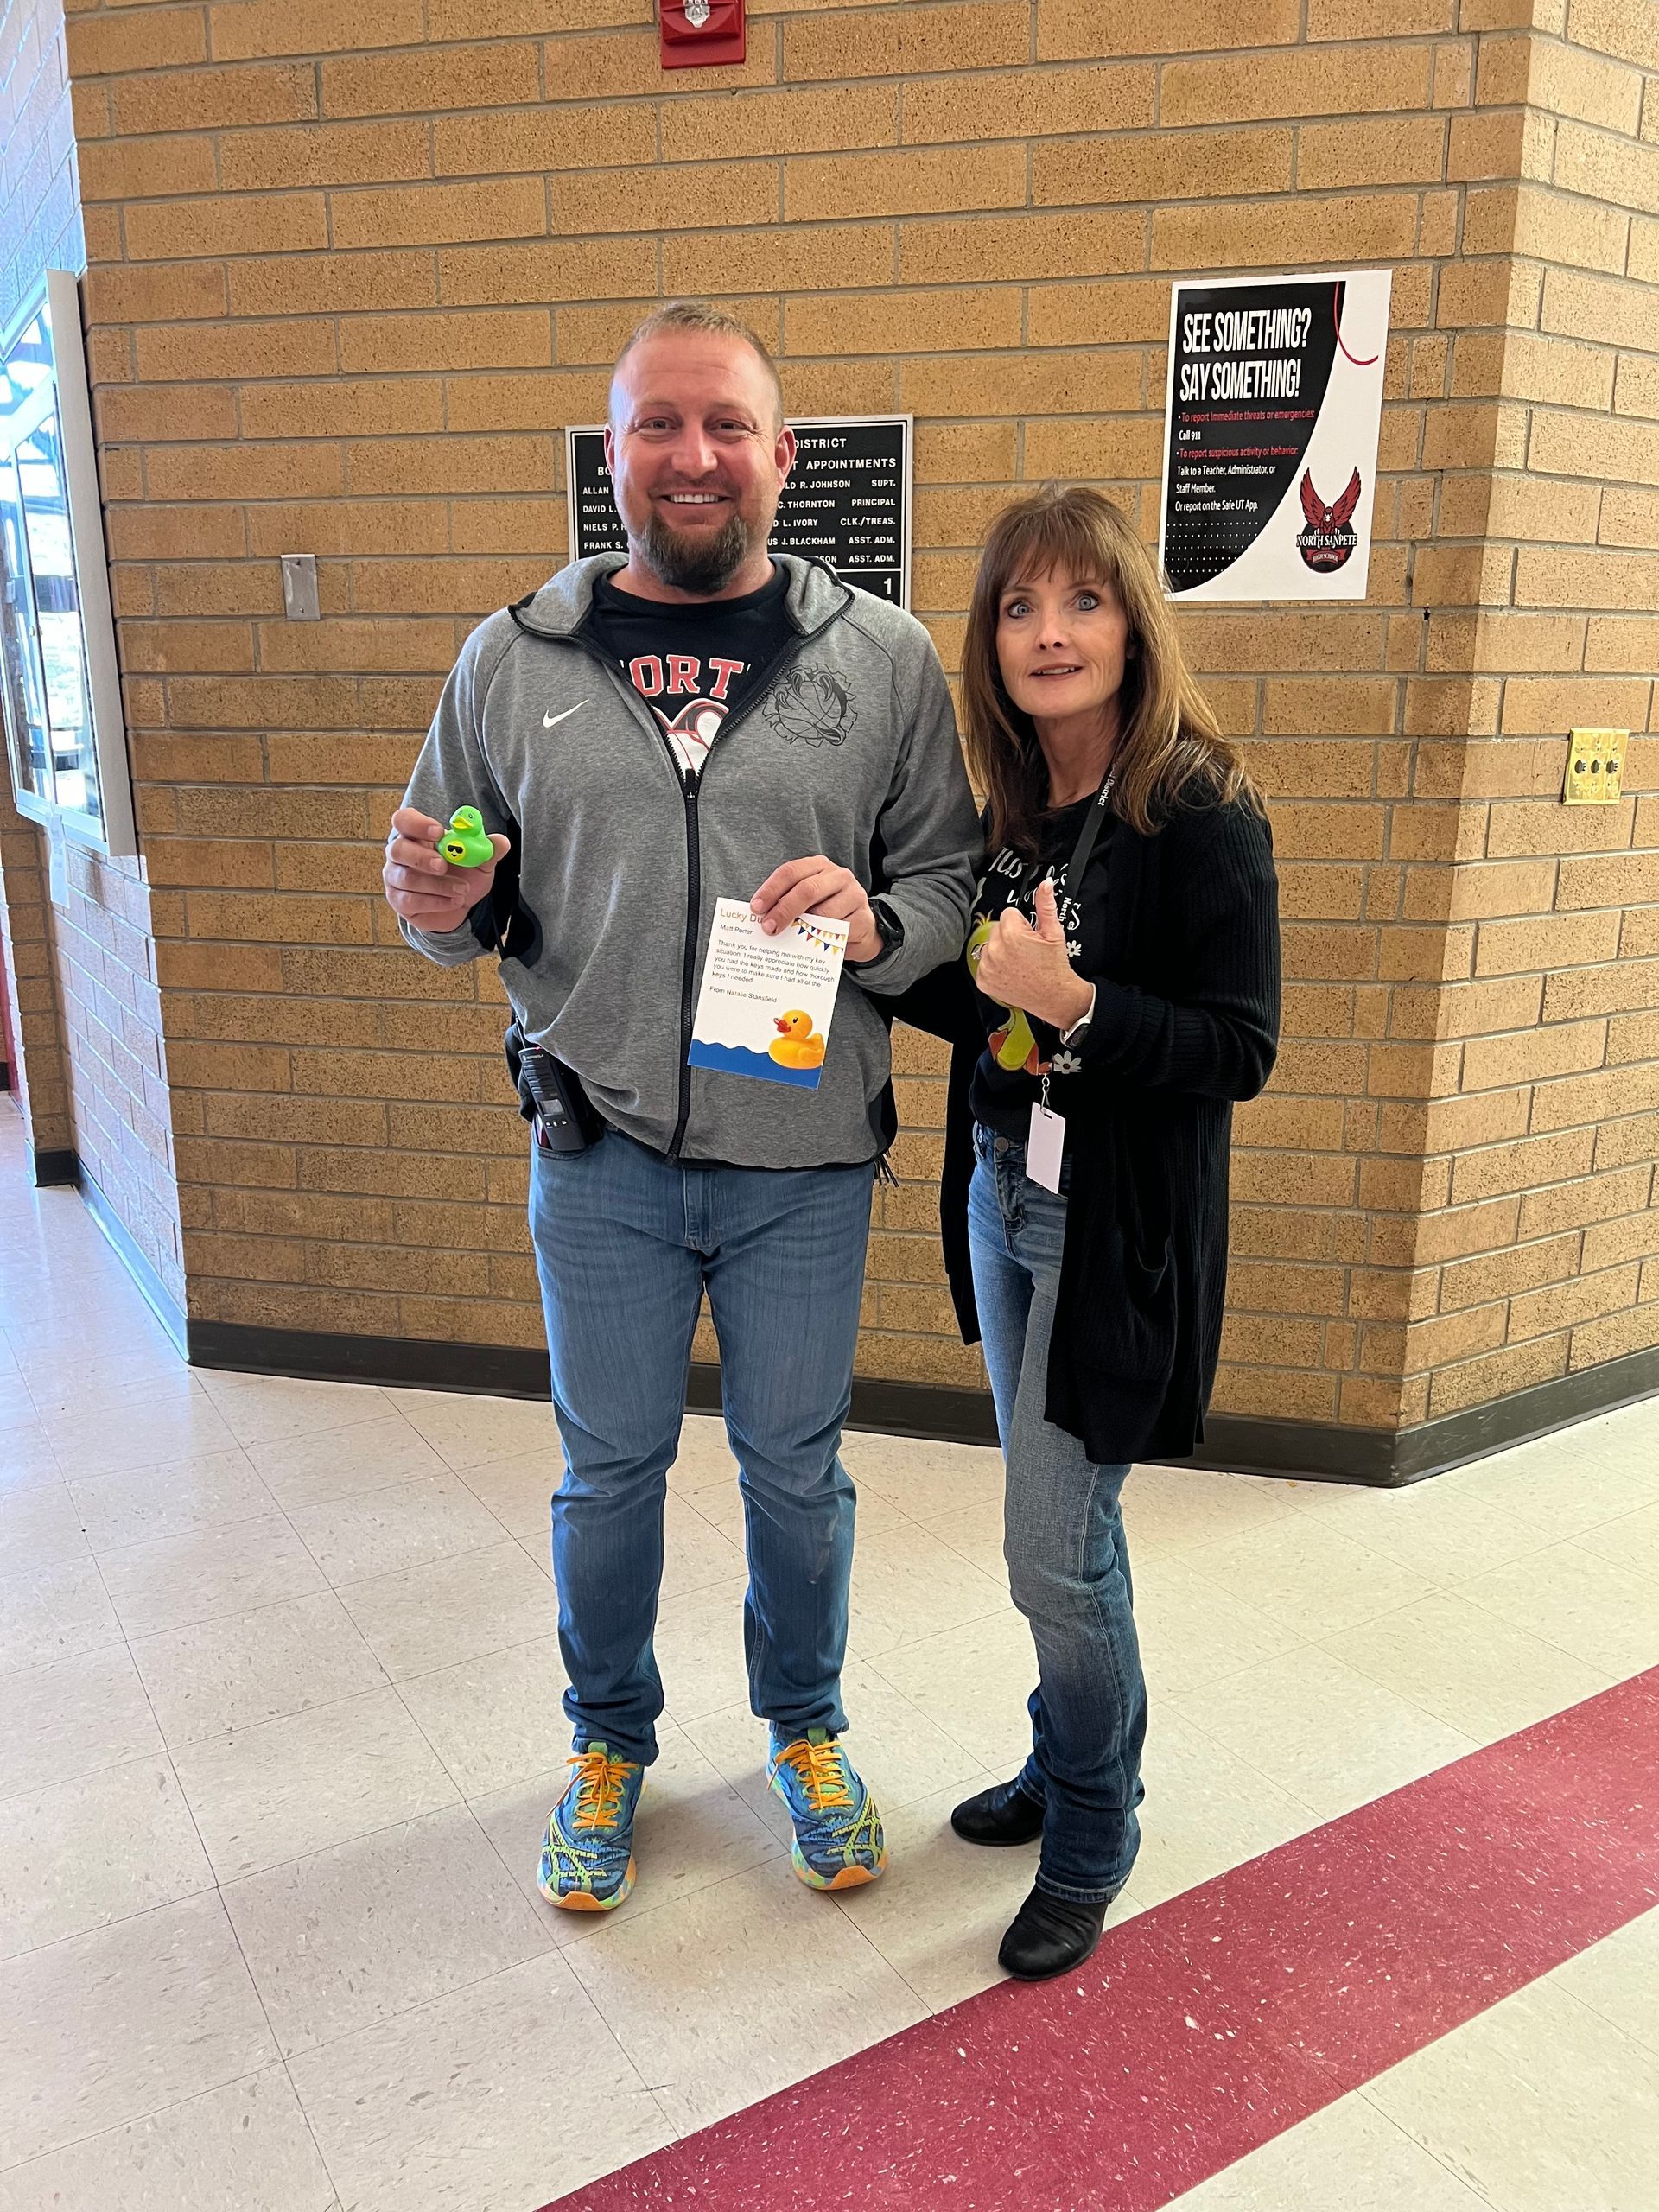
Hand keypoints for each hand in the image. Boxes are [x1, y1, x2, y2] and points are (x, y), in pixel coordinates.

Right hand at [383, 806, 509, 930]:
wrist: (458, 904)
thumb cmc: (463, 874)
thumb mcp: (479, 862)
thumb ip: (488, 850)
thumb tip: (501, 842)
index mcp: (417, 835)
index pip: (404, 820)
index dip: (417, 824)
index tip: (439, 832)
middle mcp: (400, 853)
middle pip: (397, 848)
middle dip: (421, 857)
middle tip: (443, 865)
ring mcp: (395, 877)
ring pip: (407, 878)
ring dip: (438, 885)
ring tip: (462, 890)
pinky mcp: (398, 900)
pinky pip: (410, 900)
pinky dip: (436, 901)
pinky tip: (454, 901)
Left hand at [750, 855, 879, 962]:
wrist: (860, 929)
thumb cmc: (825, 912)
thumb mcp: (806, 902)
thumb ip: (788, 902)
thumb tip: (763, 917)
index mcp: (819, 866)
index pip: (791, 872)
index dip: (771, 889)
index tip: (756, 908)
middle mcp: (839, 875)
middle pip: (807, 889)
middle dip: (784, 909)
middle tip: (769, 927)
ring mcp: (854, 895)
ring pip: (824, 913)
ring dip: (802, 928)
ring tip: (789, 939)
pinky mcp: (864, 917)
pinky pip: (839, 931)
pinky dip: (823, 939)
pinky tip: (812, 944)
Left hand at [974, 880, 1092, 1030]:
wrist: (1054, 996)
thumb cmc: (1054, 967)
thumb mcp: (1054, 932)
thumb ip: (1045, 905)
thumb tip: (1045, 884)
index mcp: (1012, 934)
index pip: (1009, 914)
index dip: (1022, 924)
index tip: (1029, 936)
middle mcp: (996, 949)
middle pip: (998, 929)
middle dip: (1010, 936)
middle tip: (1026, 950)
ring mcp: (987, 966)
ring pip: (989, 945)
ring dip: (1000, 950)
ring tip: (1018, 962)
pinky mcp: (983, 980)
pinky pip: (983, 964)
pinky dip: (994, 967)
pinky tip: (1010, 971)